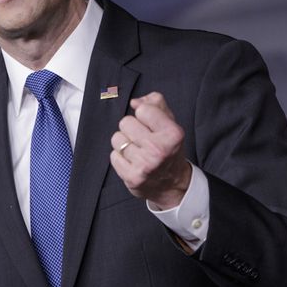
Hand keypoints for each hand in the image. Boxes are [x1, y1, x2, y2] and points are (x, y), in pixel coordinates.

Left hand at [110, 92, 191, 209]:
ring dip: (125, 143)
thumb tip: (134, 102)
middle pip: (125, 122)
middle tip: (144, 139)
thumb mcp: (171, 123)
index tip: (151, 125)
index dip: (145, 115)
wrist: (173, 185)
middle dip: (132, 129)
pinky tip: (133, 162)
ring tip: (138, 150)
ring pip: (117, 139)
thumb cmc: (169, 150)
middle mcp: (159, 149)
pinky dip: (121, 157)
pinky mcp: (132, 177)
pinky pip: (113, 156)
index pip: (142, 109)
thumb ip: (155, 104)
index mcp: (172, 133)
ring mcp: (145, 165)